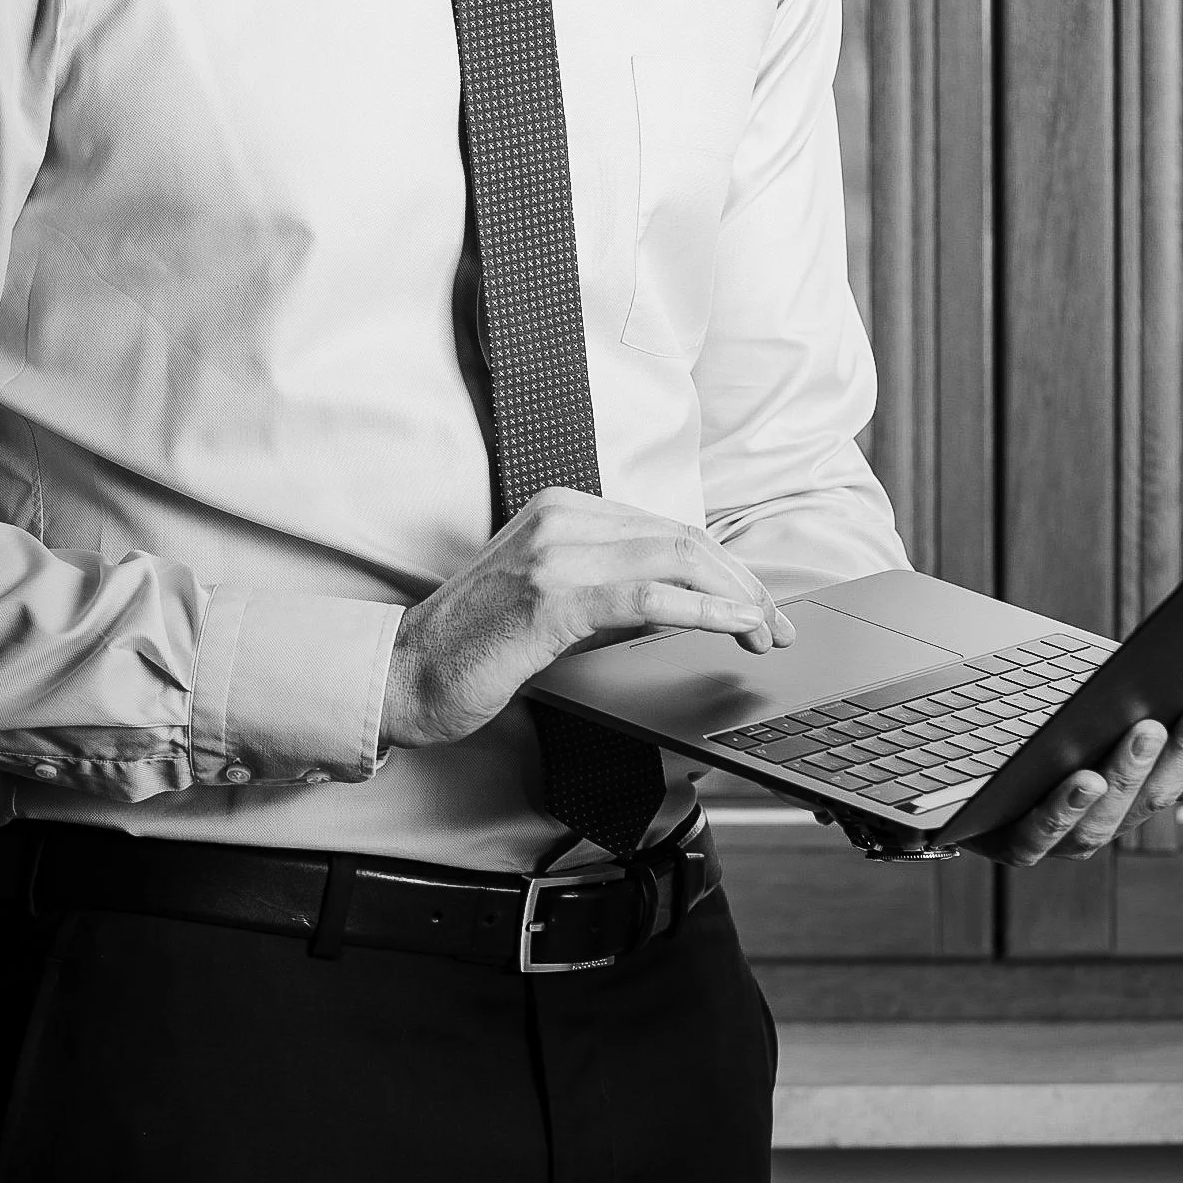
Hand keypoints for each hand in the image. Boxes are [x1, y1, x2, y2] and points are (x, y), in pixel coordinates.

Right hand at [382, 487, 792, 748]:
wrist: (405, 674)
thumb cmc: (476, 648)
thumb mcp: (555, 602)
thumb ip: (612, 590)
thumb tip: (687, 603)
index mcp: (563, 508)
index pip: (667, 529)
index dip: (725, 569)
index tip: (758, 608)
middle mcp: (562, 516)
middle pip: (681, 538)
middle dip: (742, 582)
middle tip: (776, 626)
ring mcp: (555, 551)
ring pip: (674, 557)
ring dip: (734, 597)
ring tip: (763, 632)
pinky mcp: (550, 596)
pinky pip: (646, 595)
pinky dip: (701, 609)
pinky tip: (731, 626)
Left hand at [979, 691, 1182, 866]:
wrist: (974, 778)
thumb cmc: (1066, 759)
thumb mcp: (1129, 752)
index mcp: (1131, 806)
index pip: (1173, 778)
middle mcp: (1097, 831)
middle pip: (1129, 804)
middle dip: (1143, 765)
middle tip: (1151, 722)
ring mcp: (1051, 841)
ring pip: (1084, 826)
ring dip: (1100, 793)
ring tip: (1105, 761)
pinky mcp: (1001, 842)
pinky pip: (1031, 838)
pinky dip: (1051, 814)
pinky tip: (1068, 784)